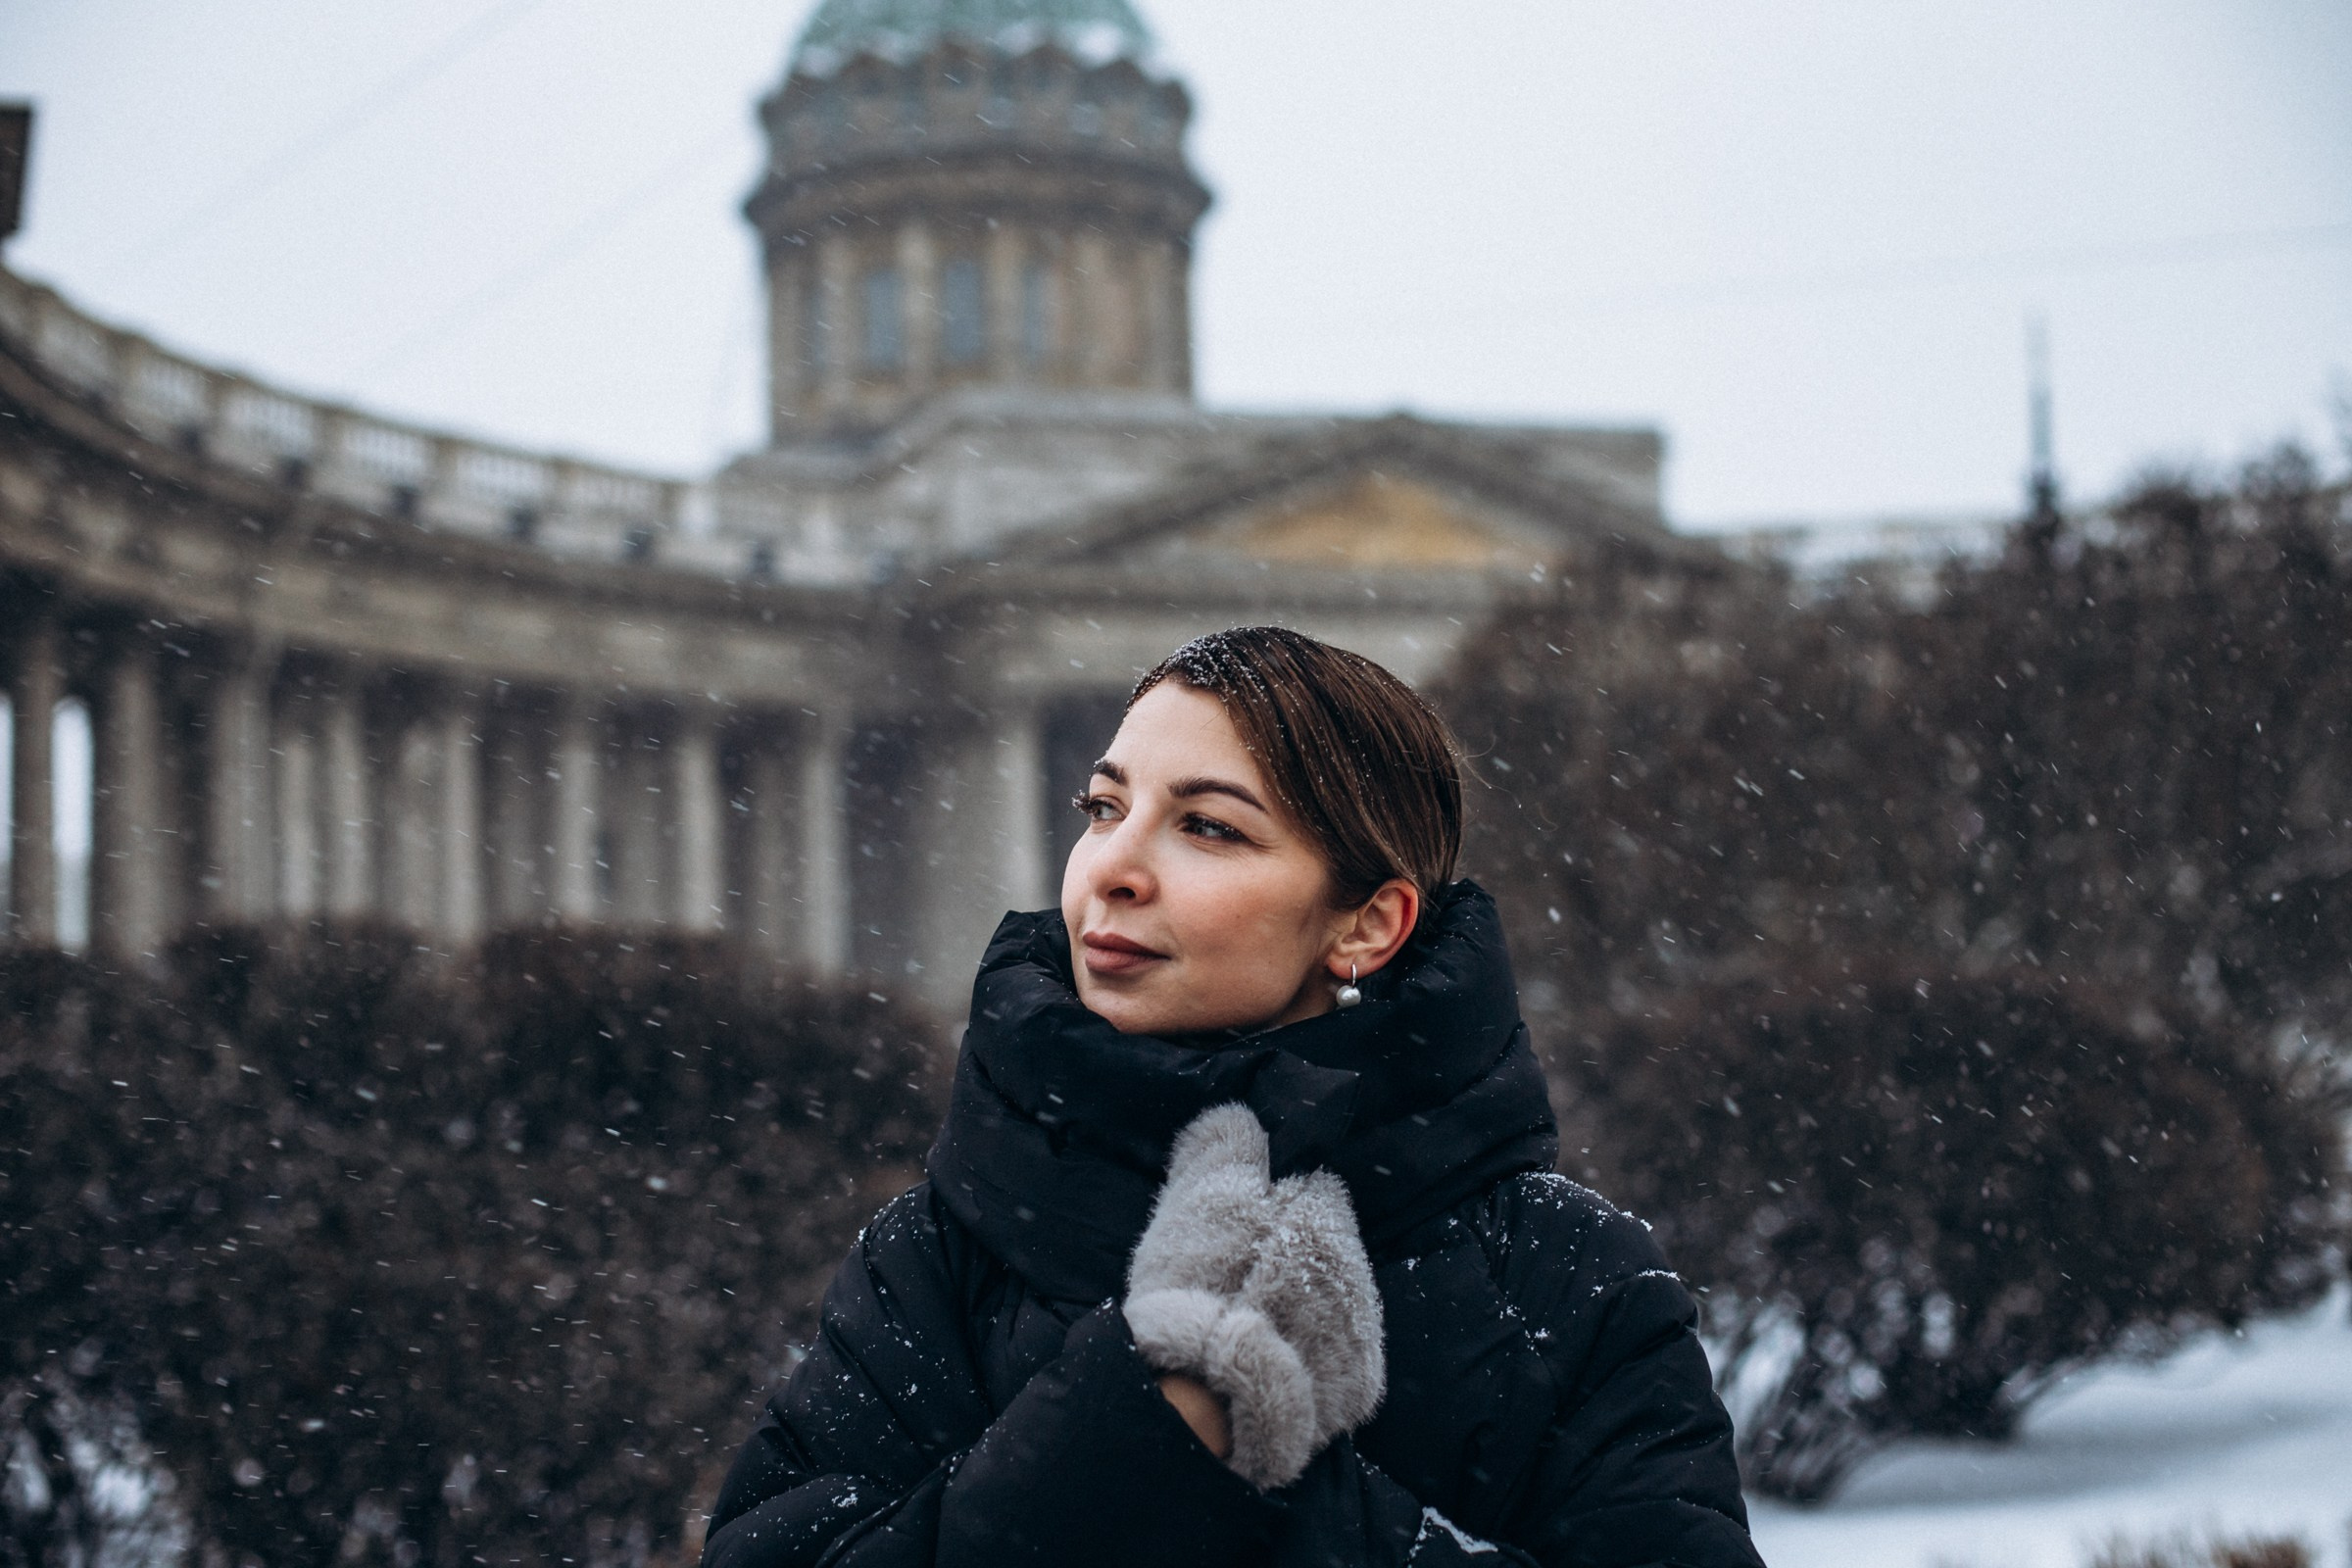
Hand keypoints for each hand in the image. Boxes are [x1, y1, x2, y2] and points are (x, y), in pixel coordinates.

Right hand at [1123, 1104, 1385, 1490]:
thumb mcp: (1200, 1197)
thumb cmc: (1198, 1283)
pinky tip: (1272, 1365)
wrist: (1208, 1395)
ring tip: (1252, 1326)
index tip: (1240, 1225)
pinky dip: (1310, 1360)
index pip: (1314, 1186)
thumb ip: (1225, 1144)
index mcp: (1325, 1214)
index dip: (1273, 1201)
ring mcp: (1364, 1333)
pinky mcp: (1358, 1389)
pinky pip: (1338, 1361)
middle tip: (1240, 1278)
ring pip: (1336, 1302)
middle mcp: (1359, 1269)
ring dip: (1305, 1308)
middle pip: (1328, 1247)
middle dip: (1293, 1256)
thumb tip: (1239, 1115)